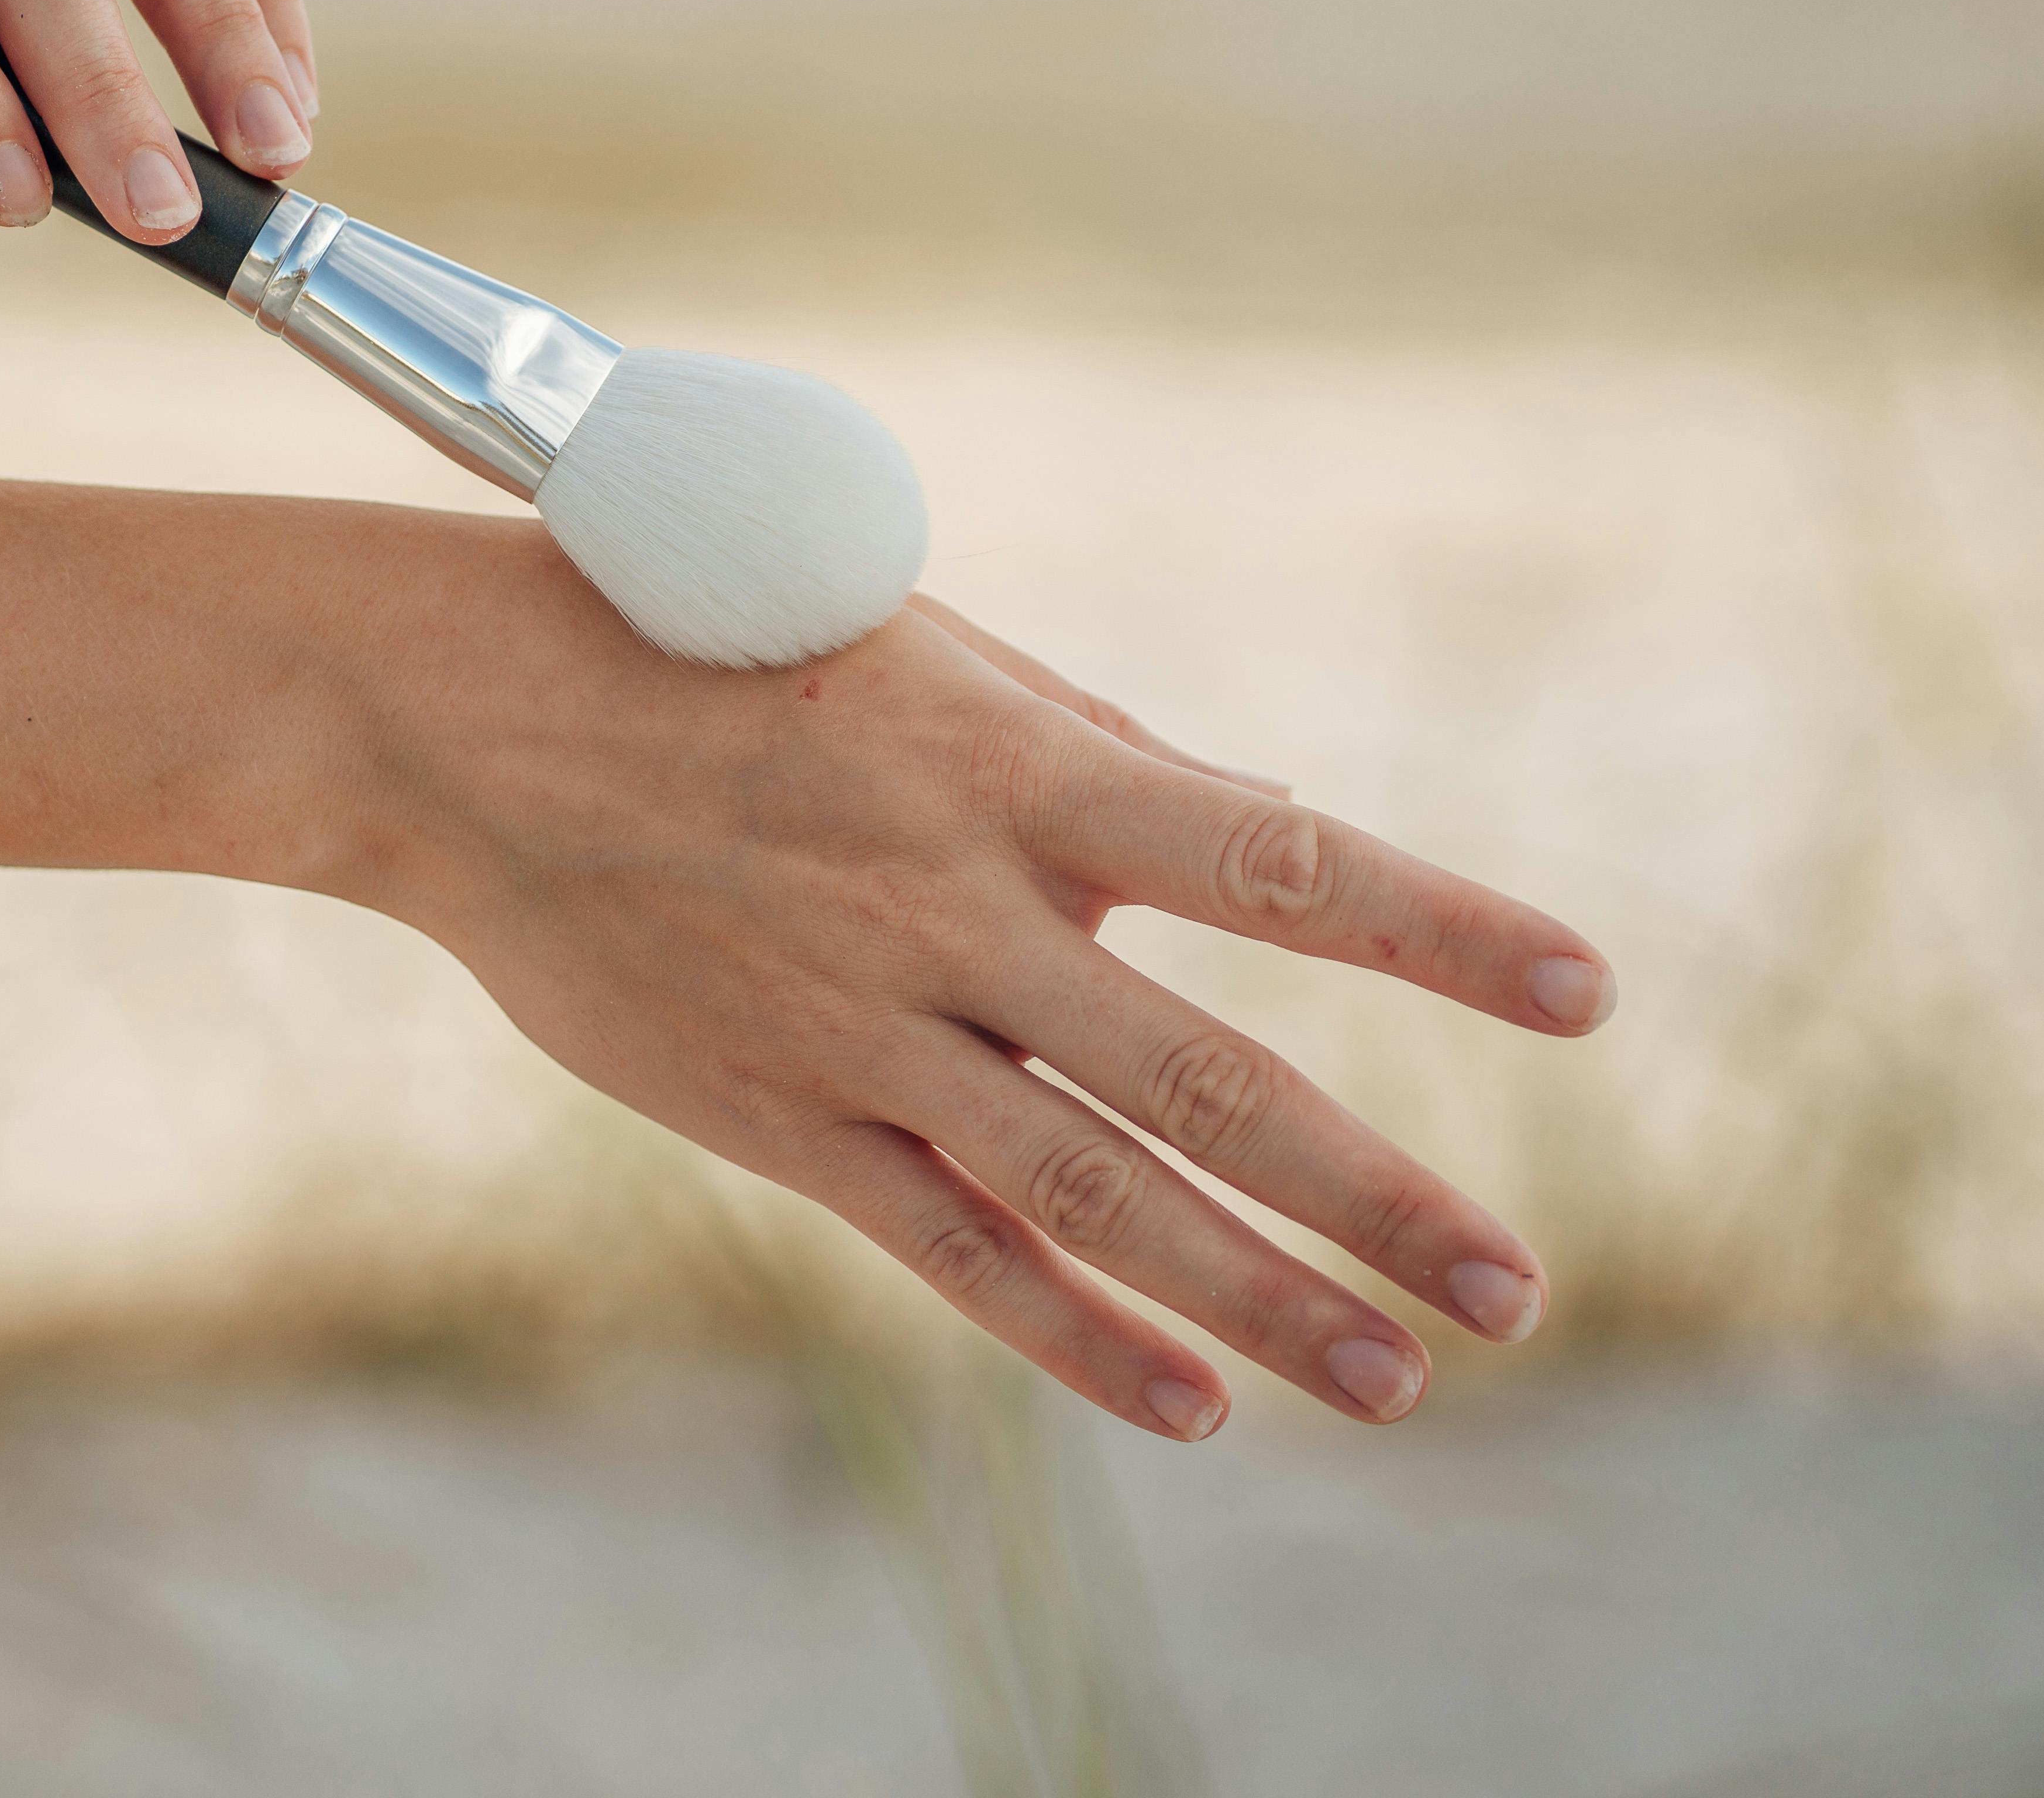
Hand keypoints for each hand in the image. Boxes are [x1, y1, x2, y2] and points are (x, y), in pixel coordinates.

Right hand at [349, 558, 1616, 1439]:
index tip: (1586, 991)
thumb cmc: (699, 641)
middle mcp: (954, 911)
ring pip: (1095, 1192)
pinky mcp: (776, 1111)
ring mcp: (862, 1027)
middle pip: (1208, 1081)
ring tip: (1397, 1378)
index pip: (1274, 858)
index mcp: (1008, 769)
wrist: (457, 720)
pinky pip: (946, 1243)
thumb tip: (1257, 819)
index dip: (1438, 927)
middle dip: (1374, 1193)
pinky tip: (1184, 1401)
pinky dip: (1071, 1330)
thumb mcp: (912, 648)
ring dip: (1257, 1296)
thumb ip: (1085, 743)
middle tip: (1511, 1290)